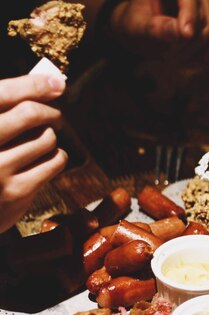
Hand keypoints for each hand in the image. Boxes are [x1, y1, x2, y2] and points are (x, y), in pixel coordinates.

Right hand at [0, 75, 67, 232]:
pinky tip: (49, 158)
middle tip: (54, 118)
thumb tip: (53, 83)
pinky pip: (55, 162)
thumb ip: (7, 108)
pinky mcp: (16, 191)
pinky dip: (58, 157)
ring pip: (46, 138)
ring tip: (44, 141)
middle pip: (29, 112)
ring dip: (51, 137)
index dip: (33, 85)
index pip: (2, 93)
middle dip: (49, 113)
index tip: (56, 84)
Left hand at [109, 0, 208, 54]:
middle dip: (189, 40)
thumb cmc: (133, 26)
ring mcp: (203, 6)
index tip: (186, 35)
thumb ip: (156, 28)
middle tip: (171, 57)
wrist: (139, 31)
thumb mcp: (137, 27)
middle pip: (203, 16)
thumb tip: (179, 32)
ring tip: (177, 60)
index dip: (190, 14)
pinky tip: (190, 61)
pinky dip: (204, 53)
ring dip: (196, 50)